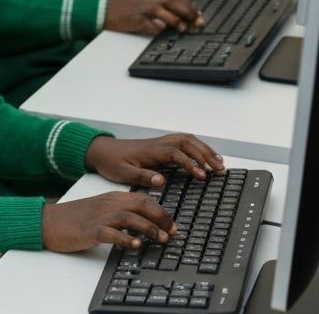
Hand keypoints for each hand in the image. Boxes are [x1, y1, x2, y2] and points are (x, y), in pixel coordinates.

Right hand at [42, 191, 174, 252]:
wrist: (48, 221)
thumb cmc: (75, 218)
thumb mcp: (100, 210)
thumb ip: (120, 212)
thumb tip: (145, 223)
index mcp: (111, 198)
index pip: (142, 198)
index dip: (161, 211)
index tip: (172, 225)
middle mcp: (107, 204)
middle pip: (140, 204)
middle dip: (161, 217)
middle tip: (172, 232)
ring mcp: (98, 216)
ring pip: (129, 216)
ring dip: (149, 228)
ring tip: (161, 239)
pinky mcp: (90, 230)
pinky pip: (111, 233)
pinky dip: (126, 238)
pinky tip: (136, 245)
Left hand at [85, 134, 223, 186]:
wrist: (100, 150)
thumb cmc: (111, 162)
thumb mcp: (123, 173)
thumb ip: (142, 176)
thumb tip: (161, 180)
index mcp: (149, 151)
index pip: (175, 153)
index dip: (190, 164)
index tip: (202, 176)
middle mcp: (156, 144)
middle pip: (185, 142)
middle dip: (204, 154)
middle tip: (219, 169)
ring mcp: (158, 143)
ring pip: (185, 140)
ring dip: (203, 149)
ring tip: (219, 162)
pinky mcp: (158, 145)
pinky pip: (181, 142)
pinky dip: (196, 147)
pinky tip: (204, 157)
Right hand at [105, 0, 201, 34]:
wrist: (104, 10)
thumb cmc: (125, 8)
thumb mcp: (143, 1)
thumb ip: (160, 4)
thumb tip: (179, 13)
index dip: (190, 5)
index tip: (199, 13)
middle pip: (174, 3)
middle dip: (189, 13)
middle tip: (199, 22)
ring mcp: (143, 9)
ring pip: (165, 14)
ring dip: (177, 22)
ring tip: (183, 29)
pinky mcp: (136, 20)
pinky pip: (151, 26)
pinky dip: (159, 30)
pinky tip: (163, 33)